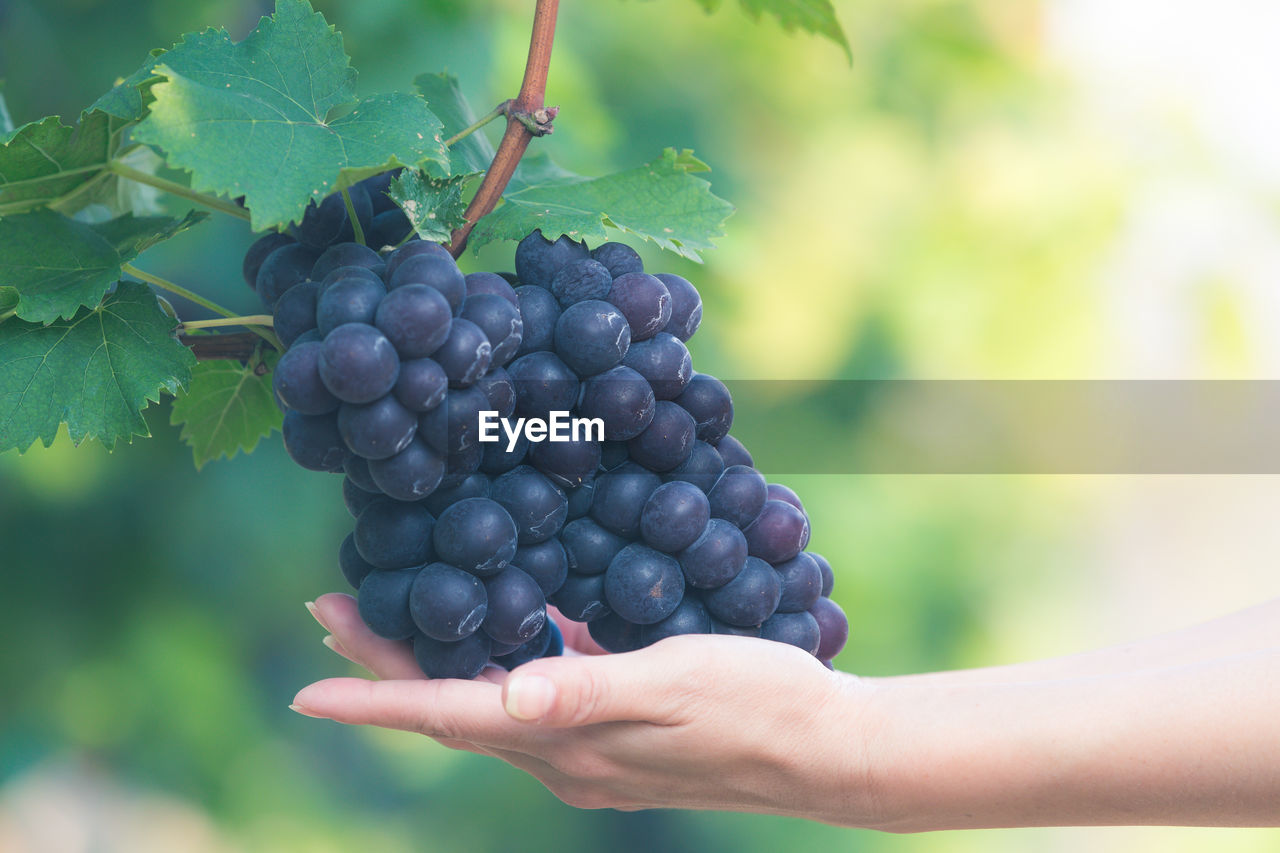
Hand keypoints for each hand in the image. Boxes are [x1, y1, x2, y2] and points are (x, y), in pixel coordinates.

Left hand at [295, 593, 878, 821]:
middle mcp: (565, 757)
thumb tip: (507, 694)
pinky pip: (539, 700)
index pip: (450, 715)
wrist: (826, 751)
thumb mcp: (678, 683)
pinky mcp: (619, 737)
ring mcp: (591, 753)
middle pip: (455, 708)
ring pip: (491, 704)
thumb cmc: (759, 705)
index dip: (376, 698)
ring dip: (438, 663)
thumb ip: (590, 688)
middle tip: (330, 611)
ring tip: (398, 614)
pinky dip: (502, 664)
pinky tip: (507, 627)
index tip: (305, 685)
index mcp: (567, 744)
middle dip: (387, 667)